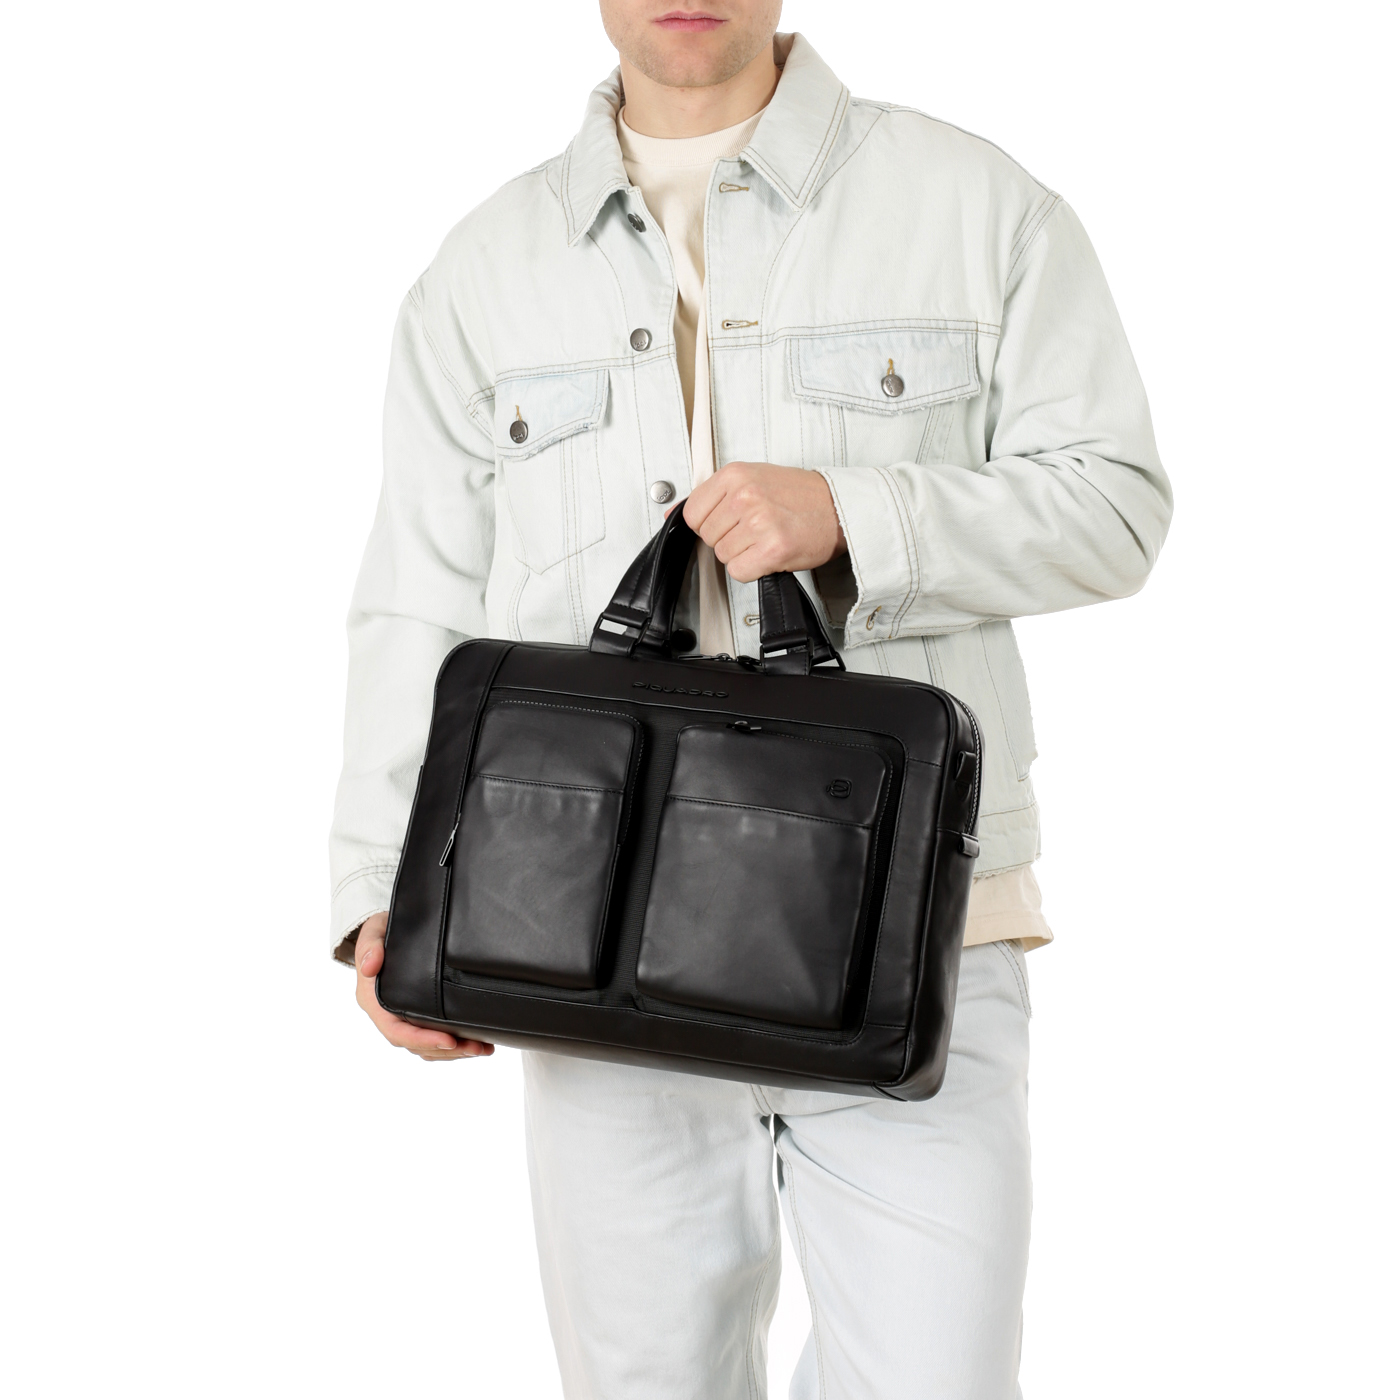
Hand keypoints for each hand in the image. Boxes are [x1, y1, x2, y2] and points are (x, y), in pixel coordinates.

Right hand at [354, 912, 493, 1061]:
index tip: (448, 1040)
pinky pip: (431, 1040)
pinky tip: (475, 1044)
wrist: (384, 935)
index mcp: (373, 1000)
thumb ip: (370, 945)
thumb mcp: (374, 931)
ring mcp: (401, 1018)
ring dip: (453, 1052)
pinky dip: (452, 1046)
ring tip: (482, 1049)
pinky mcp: (415, 1017)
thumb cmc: (380, 933)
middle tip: (476, 1047)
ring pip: (426, 1047)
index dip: (422, 1039)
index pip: (396, 1030)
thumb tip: (369, 966)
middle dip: (446, 1050)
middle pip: (415, 1044)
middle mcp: (386, 1015)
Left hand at [681, 462, 845, 583]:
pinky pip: (739, 571)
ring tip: (765, 538)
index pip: (692, 513)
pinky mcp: (772, 548)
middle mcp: (745, 496)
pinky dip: (752, 569)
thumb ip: (713, 496)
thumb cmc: (798, 495)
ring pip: (722, 555)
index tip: (728, 521)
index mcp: (735, 475)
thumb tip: (673, 514)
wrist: (838, 508)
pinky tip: (768, 553)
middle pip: (707, 536)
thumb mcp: (752, 479)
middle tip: (755, 529)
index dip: (708, 523)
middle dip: (728, 539)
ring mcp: (758, 522)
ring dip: (742, 554)